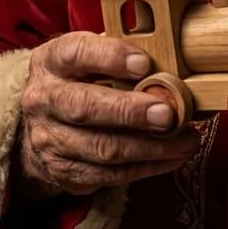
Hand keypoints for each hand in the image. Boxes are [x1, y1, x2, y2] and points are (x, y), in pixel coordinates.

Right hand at [17, 32, 199, 196]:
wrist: (42, 122)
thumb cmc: (80, 80)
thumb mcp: (90, 58)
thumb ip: (123, 58)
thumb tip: (173, 68)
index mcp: (51, 61)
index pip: (76, 53)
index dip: (110, 57)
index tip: (145, 64)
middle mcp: (43, 100)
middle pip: (84, 107)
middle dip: (130, 112)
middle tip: (168, 114)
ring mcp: (49, 140)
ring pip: (101, 148)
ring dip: (150, 147)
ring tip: (185, 139)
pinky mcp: (62, 171)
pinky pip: (109, 175)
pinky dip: (147, 167)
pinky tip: (172, 157)